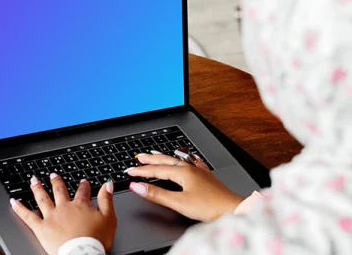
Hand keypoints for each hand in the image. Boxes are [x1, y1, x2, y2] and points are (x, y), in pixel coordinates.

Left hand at [10, 174, 116, 254]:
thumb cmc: (96, 240)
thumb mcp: (108, 218)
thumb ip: (106, 200)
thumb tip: (107, 184)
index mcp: (80, 205)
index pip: (82, 191)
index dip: (83, 185)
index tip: (83, 181)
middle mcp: (64, 208)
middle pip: (59, 191)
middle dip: (56, 182)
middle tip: (53, 175)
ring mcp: (51, 217)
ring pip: (42, 198)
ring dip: (37, 188)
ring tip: (33, 180)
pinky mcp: (41, 228)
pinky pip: (27, 216)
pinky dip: (20, 208)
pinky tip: (13, 202)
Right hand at [126, 153, 243, 221]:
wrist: (233, 209)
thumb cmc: (210, 207)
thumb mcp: (179, 203)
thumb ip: (157, 194)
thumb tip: (137, 186)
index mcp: (182, 173)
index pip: (156, 170)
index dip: (141, 171)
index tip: (129, 171)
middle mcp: (190, 168)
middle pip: (165, 161)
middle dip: (150, 160)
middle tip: (138, 157)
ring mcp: (199, 171)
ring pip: (177, 161)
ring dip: (164, 158)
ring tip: (155, 154)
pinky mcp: (206, 177)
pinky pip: (191, 163)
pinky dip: (183, 160)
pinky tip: (186, 159)